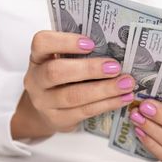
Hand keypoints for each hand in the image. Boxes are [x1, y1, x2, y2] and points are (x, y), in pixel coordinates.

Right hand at [11, 31, 134, 138]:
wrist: (43, 111)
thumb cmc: (60, 79)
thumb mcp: (61, 61)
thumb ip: (78, 53)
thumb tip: (115, 48)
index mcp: (38, 57)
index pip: (42, 43)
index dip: (65, 41)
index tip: (90, 43)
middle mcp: (36, 79)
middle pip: (56, 72)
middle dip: (89, 69)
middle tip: (115, 67)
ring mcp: (44, 102)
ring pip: (73, 96)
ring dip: (104, 89)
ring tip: (126, 84)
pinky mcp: (57, 120)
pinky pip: (84, 111)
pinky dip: (107, 104)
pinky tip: (122, 98)